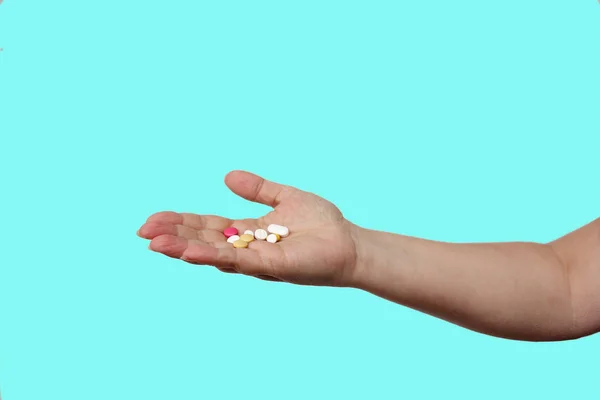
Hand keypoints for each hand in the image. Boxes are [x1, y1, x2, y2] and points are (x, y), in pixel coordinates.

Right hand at [137, 170, 359, 286]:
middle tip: (142, 231)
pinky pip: (238, 261)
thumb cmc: (322, 224)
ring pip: (213, 253)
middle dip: (173, 237)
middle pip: (203, 241)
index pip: (207, 227)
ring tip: (154, 244)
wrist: (350, 243)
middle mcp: (247, 248)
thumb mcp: (285, 197)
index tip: (152, 219)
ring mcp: (257, 259)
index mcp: (247, 232)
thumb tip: (226, 176)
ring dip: (183, 249)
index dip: (180, 223)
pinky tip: (190, 251)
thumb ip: (257, 189)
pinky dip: (212, 256)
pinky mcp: (272, 265)